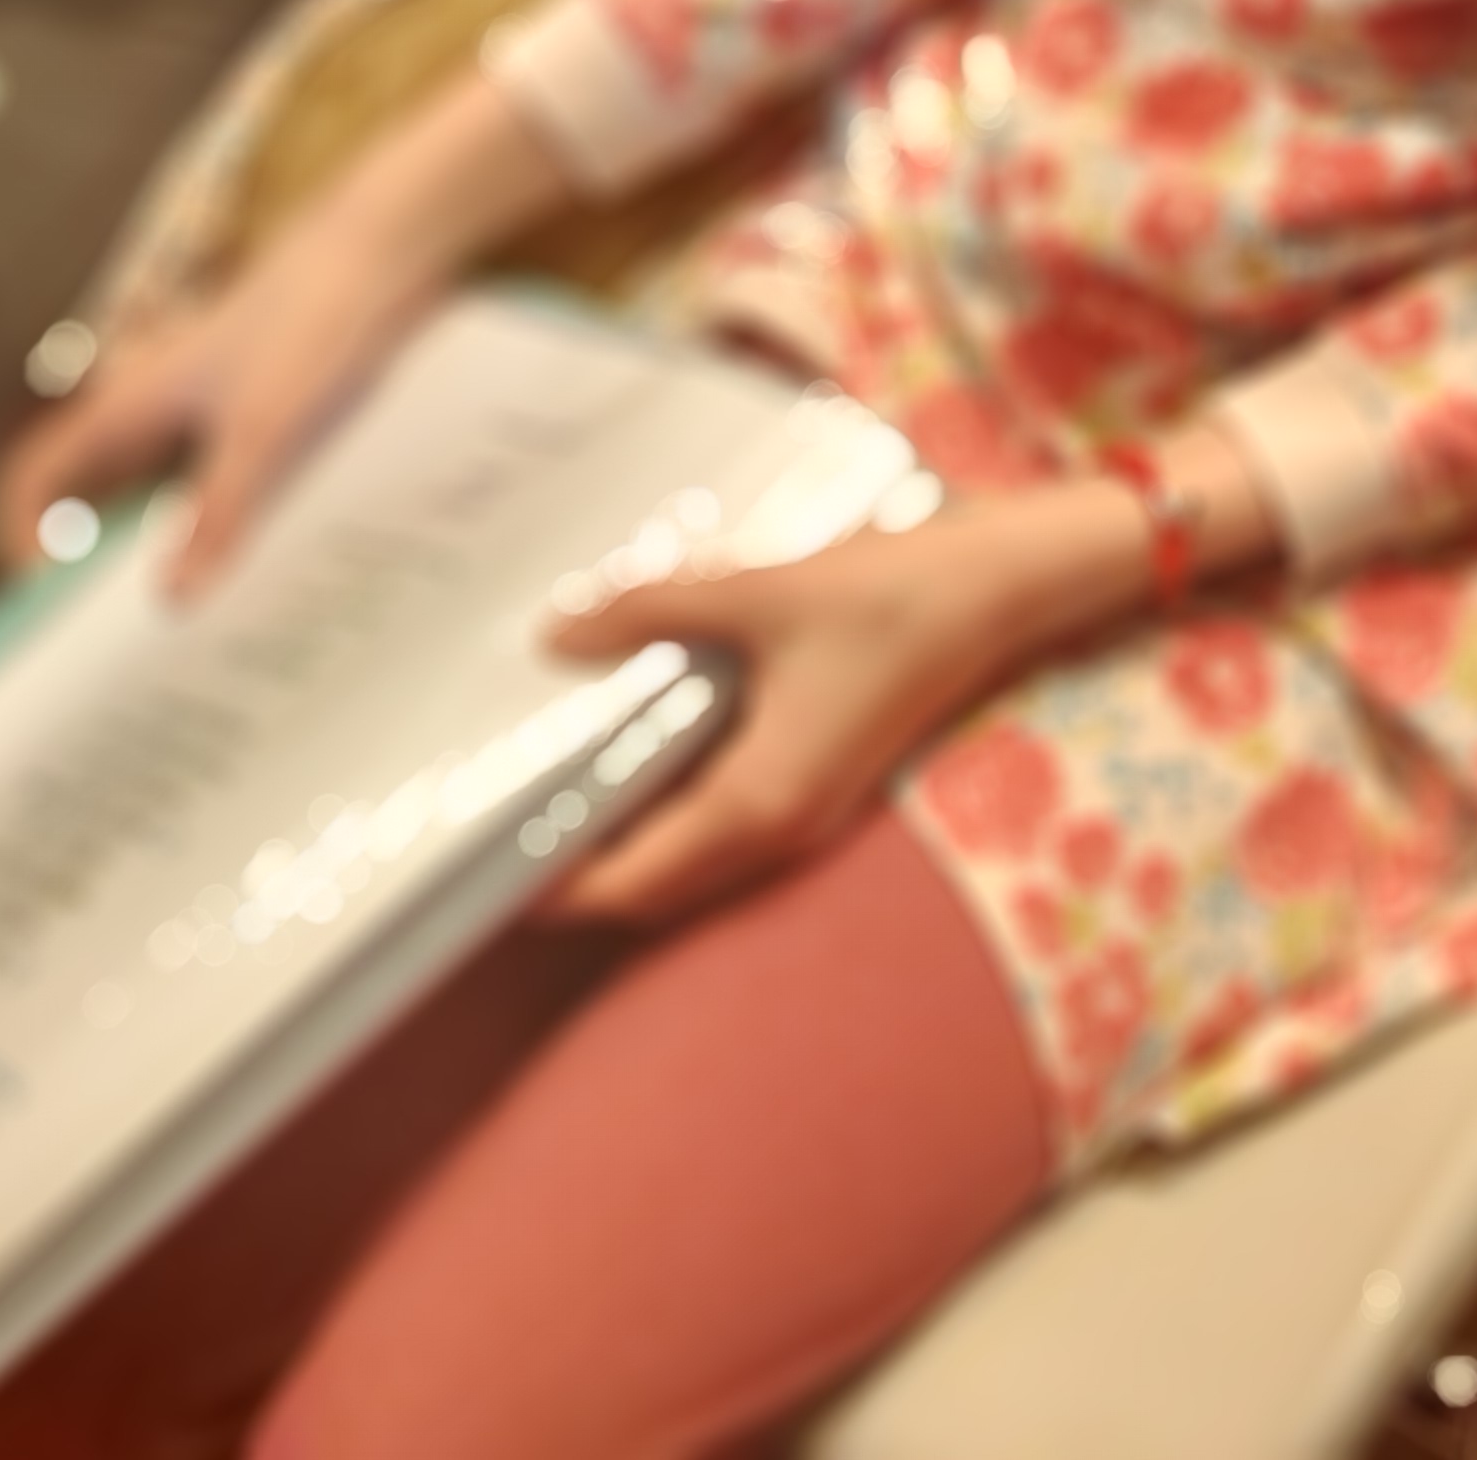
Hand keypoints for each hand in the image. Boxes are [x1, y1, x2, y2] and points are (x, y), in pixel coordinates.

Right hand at [0, 68, 569, 594]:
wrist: (385, 242)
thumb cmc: (311, 318)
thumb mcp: (263, 431)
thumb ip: (219, 516)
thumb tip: (170, 601)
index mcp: (131, 403)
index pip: (37, 471)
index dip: (23, 531)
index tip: (42, 597)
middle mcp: (159, 400)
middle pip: (98, 487)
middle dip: (96, 555)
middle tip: (120, 629)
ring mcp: (213, 396)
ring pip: (167, 481)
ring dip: (170, 538)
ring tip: (200, 611)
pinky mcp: (268, 393)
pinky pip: (228, 467)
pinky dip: (233, 512)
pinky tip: (273, 555)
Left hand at [543, 490, 1127, 920]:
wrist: (998, 591)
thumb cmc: (887, 595)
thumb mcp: (759, 594)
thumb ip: (651, 613)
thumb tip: (555, 634)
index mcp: (758, 803)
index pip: (630, 881)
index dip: (552, 887)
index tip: (478, 864)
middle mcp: (778, 828)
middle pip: (652, 886)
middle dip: (573, 872)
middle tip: (492, 823)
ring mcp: (803, 812)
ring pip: (687, 860)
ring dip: (620, 842)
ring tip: (546, 786)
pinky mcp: (816, 783)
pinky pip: (719, 825)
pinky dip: (664, 810)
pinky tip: (630, 749)